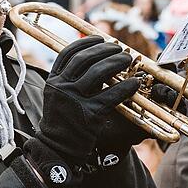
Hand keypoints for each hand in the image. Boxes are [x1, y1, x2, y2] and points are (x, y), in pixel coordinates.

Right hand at [37, 37, 140, 163]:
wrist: (57, 148)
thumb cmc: (62, 119)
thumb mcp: (57, 95)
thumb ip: (69, 78)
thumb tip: (92, 58)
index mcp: (53, 80)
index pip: (68, 53)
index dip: (85, 42)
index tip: (99, 38)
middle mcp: (62, 87)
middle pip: (85, 59)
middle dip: (105, 50)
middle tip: (119, 49)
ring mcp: (75, 101)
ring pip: (99, 72)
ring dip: (116, 62)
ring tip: (128, 60)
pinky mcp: (89, 115)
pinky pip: (112, 95)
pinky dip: (125, 87)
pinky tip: (134, 83)